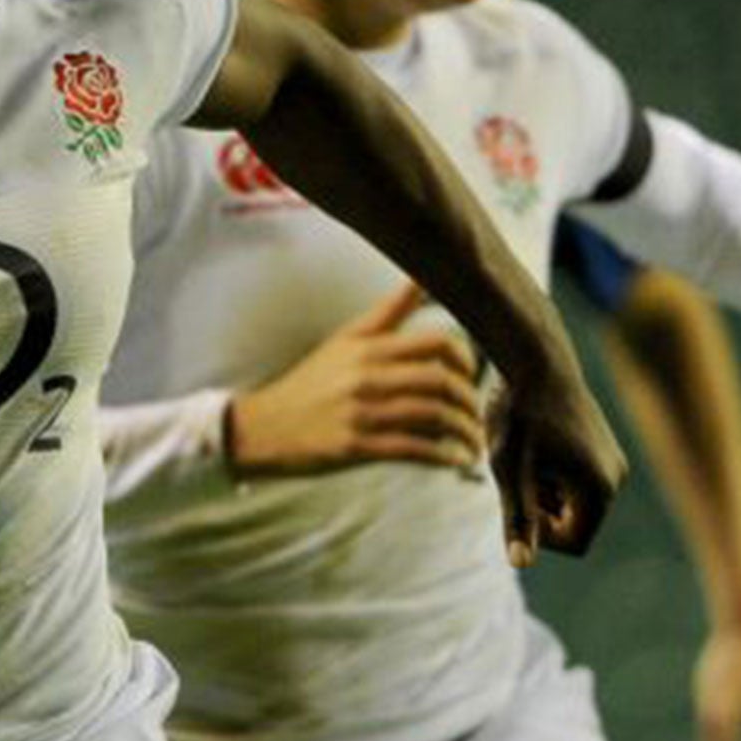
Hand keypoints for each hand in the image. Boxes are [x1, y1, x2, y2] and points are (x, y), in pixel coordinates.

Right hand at [226, 283, 486, 476]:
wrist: (263, 427)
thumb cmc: (311, 382)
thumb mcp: (346, 339)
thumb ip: (389, 312)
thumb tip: (423, 279)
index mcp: (369, 347)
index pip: (437, 343)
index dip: (466, 361)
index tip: (471, 376)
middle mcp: (368, 375)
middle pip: (442, 381)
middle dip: (470, 402)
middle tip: (476, 414)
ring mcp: (363, 412)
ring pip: (434, 417)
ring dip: (464, 432)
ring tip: (473, 442)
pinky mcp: (357, 446)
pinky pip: (415, 450)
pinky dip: (444, 457)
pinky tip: (455, 461)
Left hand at [486, 361, 627, 564]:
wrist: (533, 359)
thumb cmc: (517, 416)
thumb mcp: (509, 472)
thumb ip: (518, 520)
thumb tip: (520, 564)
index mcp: (600, 490)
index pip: (574, 544)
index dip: (539, 533)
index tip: (515, 501)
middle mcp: (616, 477)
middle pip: (576, 524)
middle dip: (542, 509)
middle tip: (516, 473)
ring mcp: (613, 460)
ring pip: (574, 502)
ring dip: (545, 491)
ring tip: (525, 455)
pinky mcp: (605, 446)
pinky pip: (579, 481)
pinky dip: (554, 475)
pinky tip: (536, 445)